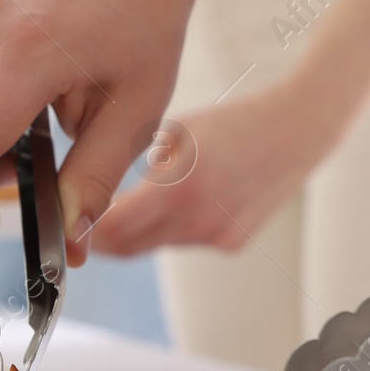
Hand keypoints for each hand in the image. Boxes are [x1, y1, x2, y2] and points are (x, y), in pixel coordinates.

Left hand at [91, 81, 346, 255]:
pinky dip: (176, 226)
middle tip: (89, 222)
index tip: (72, 220)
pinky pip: (187, 240)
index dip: (86, 229)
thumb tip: (104, 197)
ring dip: (142, 229)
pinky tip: (192, 197)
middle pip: (129, 247)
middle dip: (105, 238)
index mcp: (177, 187)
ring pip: (157, 244)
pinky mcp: (231, 243)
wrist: (297, 131)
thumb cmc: (232, 123)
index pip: (112, 228)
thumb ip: (140, 171)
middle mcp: (197, 219)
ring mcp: (216, 235)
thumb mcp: (175, 134)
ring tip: (145, 197)